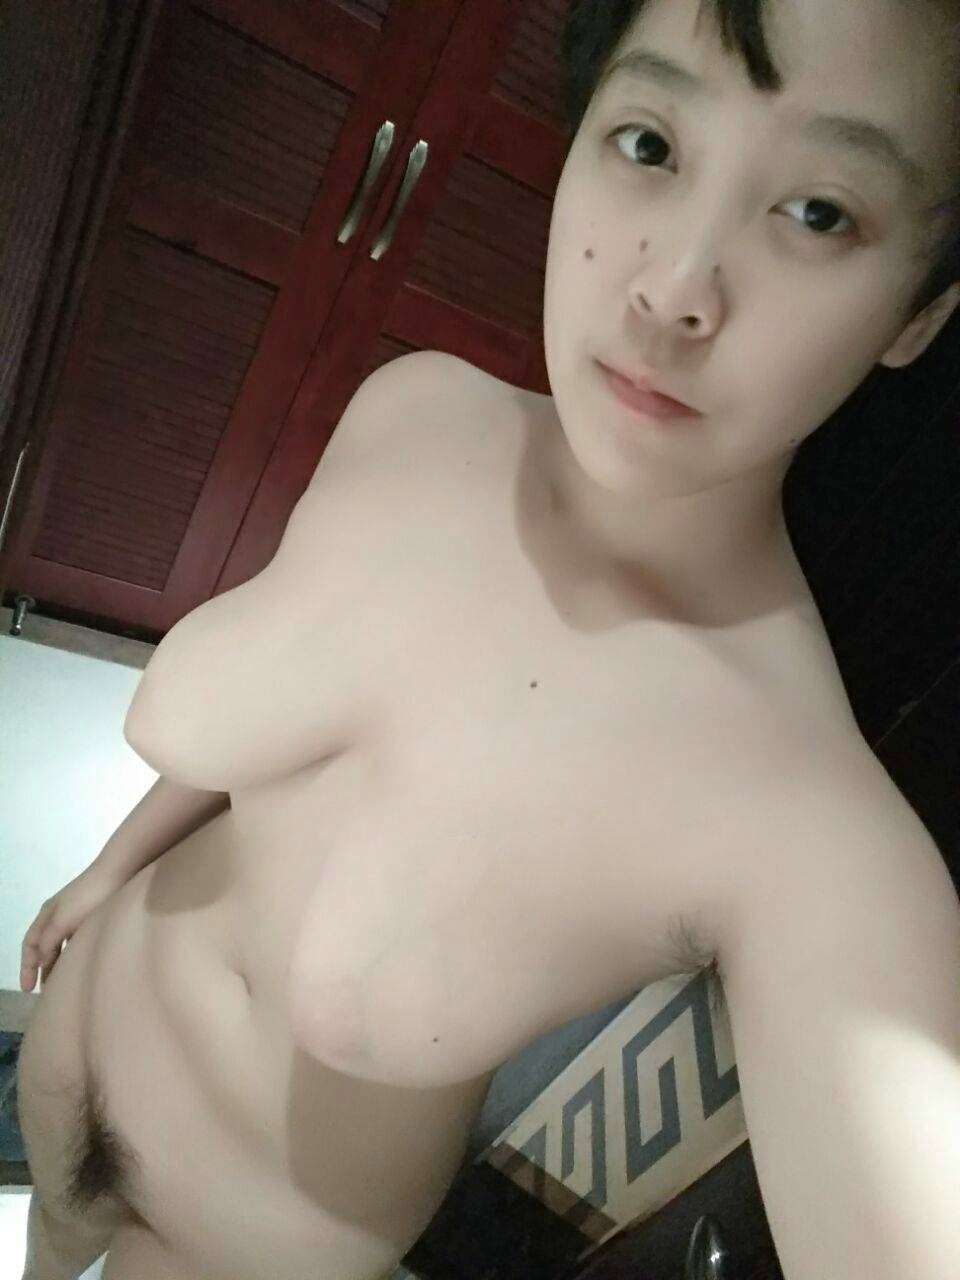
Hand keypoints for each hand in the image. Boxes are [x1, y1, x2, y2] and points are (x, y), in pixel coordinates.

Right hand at [20, 864, 123, 992]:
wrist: (120, 871)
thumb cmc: (89, 896)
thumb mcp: (62, 919)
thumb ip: (49, 941)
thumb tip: (41, 960)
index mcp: (47, 913)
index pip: (30, 944)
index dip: (26, 967)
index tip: (27, 989)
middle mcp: (59, 914)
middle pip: (44, 946)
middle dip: (41, 968)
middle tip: (42, 992)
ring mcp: (78, 915)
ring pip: (62, 944)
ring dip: (58, 963)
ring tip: (61, 983)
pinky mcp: (95, 915)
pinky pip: (78, 940)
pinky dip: (74, 954)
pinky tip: (80, 964)